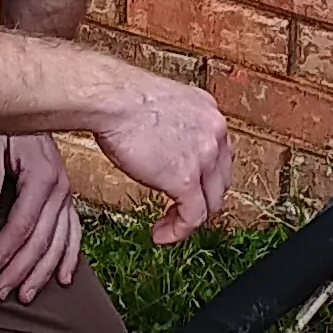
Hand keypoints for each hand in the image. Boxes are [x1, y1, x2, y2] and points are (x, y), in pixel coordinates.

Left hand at [0, 129, 85, 301]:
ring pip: (59, 243)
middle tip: (0, 293)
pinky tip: (64, 279)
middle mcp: (60, 189)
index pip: (22, 226)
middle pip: (41, 241)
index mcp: (42, 177)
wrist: (30, 102)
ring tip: (26, 296)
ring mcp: (66, 194)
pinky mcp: (66, 197)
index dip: (3, 253)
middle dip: (20, 271)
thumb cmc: (4, 122)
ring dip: (42, 272)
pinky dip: (70, 257)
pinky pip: (74, 232)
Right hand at [90, 66, 234, 245]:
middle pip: (220, 180)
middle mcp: (214, 133)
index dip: (204, 177)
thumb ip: (171, 125)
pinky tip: (163, 235)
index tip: (187, 188)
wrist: (111, 98)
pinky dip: (179, 232)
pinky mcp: (186, 180)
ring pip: (211, 202)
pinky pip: (193, 217)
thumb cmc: (120, 97)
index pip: (219, 154)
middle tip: (178, 210)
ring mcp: (204, 157)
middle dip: (201, 200)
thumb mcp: (161, 105)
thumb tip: (160, 143)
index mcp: (208, 112)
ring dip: (190, 219)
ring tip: (168, 227)